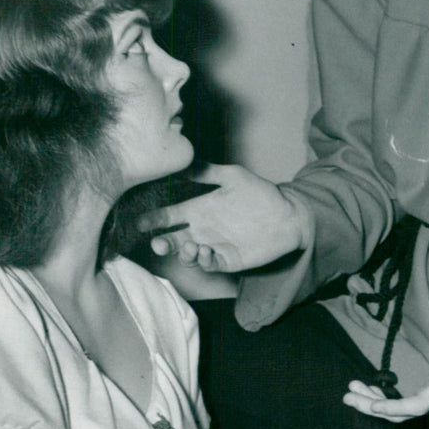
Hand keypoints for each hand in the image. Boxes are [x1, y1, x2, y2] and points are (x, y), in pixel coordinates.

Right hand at [136, 163, 306, 272]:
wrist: (288, 215)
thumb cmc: (262, 193)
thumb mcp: (233, 176)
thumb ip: (207, 172)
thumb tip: (182, 162)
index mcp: (200, 209)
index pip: (170, 216)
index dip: (154, 220)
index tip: (140, 222)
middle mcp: (203, 229)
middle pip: (173, 240)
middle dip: (162, 243)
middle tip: (158, 243)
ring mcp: (214, 246)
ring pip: (188, 255)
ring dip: (183, 253)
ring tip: (190, 246)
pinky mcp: (228, 260)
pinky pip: (208, 265)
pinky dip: (203, 261)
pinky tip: (206, 251)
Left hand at [343, 324, 428, 421]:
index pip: (417, 406)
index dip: (394, 408)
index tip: (372, 406)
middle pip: (402, 414)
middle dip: (373, 407)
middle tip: (347, 394)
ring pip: (399, 413)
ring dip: (373, 403)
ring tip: (351, 390)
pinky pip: (402, 406)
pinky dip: (383, 399)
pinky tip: (369, 389)